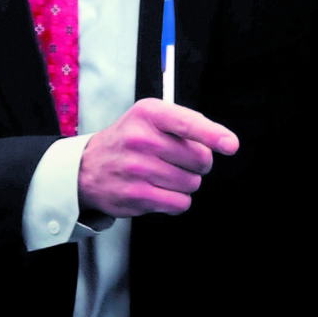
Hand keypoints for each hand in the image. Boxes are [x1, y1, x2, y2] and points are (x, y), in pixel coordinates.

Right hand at [78, 98, 238, 217]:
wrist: (87, 168)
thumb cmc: (127, 140)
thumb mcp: (148, 117)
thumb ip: (184, 123)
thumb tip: (222, 141)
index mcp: (148, 113)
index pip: (187, 123)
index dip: (213, 134)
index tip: (230, 144)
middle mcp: (141, 139)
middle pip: (199, 159)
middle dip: (197, 162)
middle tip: (176, 159)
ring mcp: (137, 169)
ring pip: (192, 183)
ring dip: (184, 182)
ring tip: (162, 174)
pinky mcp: (136, 196)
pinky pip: (180, 203)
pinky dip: (176, 200)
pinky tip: (159, 190)